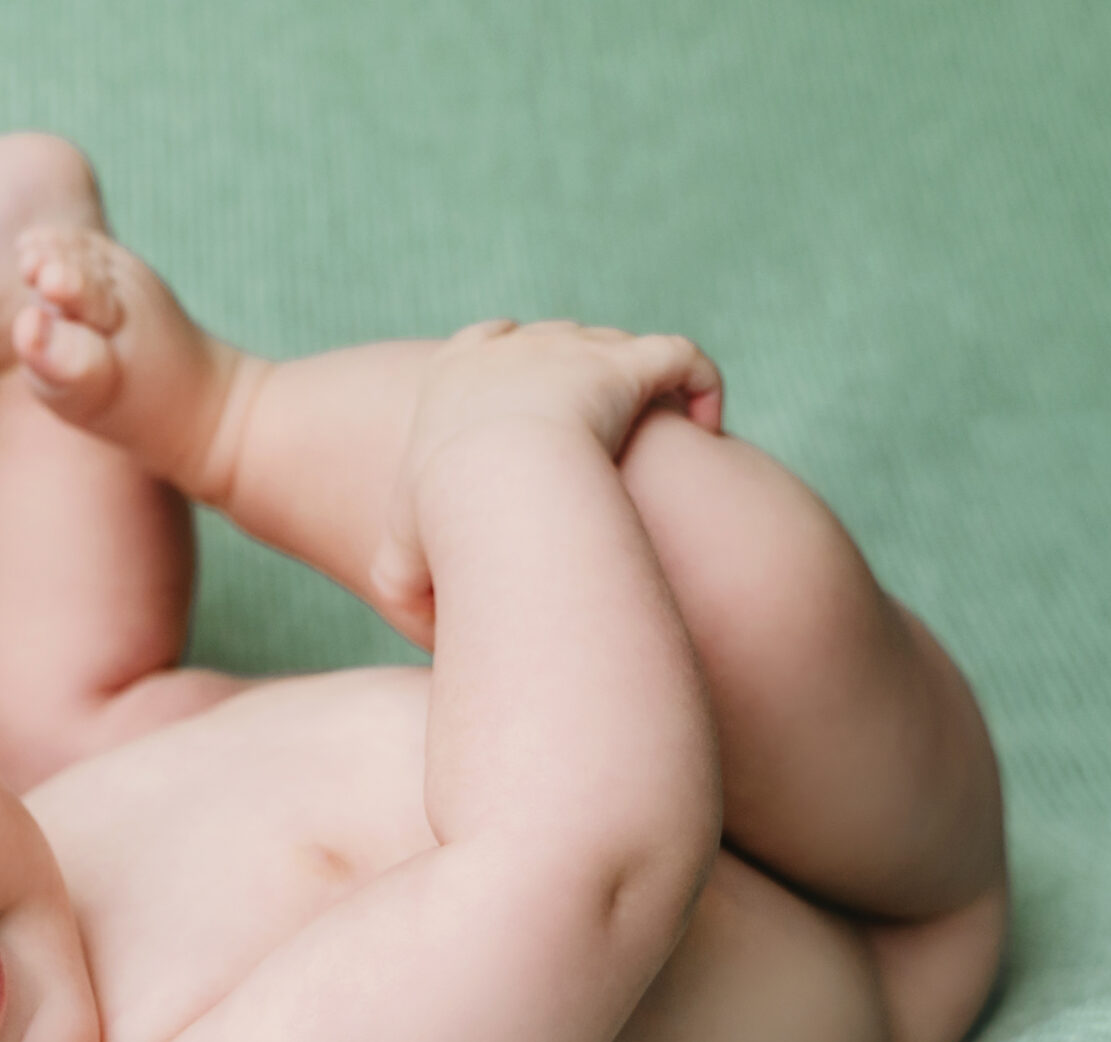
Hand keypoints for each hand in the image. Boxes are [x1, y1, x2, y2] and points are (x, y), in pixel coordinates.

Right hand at [365, 319, 723, 646]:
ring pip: (618, 345)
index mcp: (453, 376)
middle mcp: (515, 348)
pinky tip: (710, 427)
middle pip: (558, 338)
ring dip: (640, 384)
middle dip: (581, 373)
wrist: (497, 489)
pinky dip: (701, 384)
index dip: (514, 362)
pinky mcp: (630, 363)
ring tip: (662, 438)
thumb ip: (410, 593)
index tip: (539, 403)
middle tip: (602, 437)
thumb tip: (435, 634)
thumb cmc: (444, 530)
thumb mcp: (400, 571)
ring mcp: (575, 347)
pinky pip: (682, 356)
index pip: (486, 341)